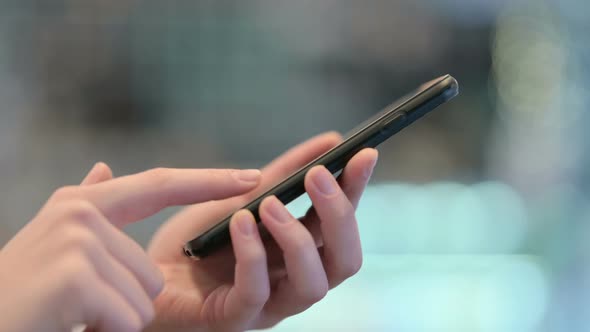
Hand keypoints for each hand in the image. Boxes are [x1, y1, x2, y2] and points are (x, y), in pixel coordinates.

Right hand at [0, 163, 262, 331]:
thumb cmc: (23, 294)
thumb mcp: (55, 243)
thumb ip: (88, 205)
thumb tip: (105, 169)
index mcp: (82, 202)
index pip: (160, 184)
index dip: (209, 181)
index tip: (251, 178)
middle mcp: (80, 211)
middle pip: (152, 268)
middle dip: (126, 299)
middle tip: (79, 304)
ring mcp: (78, 240)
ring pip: (145, 295)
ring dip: (115, 317)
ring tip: (73, 314)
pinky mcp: (76, 276)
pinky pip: (128, 317)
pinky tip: (72, 325)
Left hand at [147, 132, 378, 330]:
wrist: (144, 270)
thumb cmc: (198, 238)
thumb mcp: (243, 196)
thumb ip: (284, 174)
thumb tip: (330, 142)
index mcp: (299, 251)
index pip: (342, 223)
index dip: (356, 190)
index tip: (363, 153)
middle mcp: (292, 279)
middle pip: (345, 261)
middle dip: (339, 216)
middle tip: (318, 176)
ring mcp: (267, 304)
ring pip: (313, 285)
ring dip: (297, 238)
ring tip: (269, 204)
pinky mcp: (233, 317)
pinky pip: (256, 293)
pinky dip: (252, 254)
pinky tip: (239, 223)